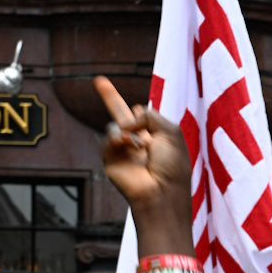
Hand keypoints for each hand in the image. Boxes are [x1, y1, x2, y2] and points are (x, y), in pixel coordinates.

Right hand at [95, 76, 195, 254]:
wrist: (161, 192)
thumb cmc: (173, 166)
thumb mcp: (170, 132)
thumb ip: (149, 115)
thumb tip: (126, 122)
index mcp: (156, 136)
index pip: (143, 118)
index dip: (139, 112)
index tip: (136, 107)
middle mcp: (138, 142)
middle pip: (121, 116)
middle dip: (110, 97)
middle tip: (98, 81)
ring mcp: (123, 151)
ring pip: (114, 126)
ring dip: (127, 130)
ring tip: (140, 145)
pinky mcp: (111, 160)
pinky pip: (109, 138)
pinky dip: (118, 138)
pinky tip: (129, 145)